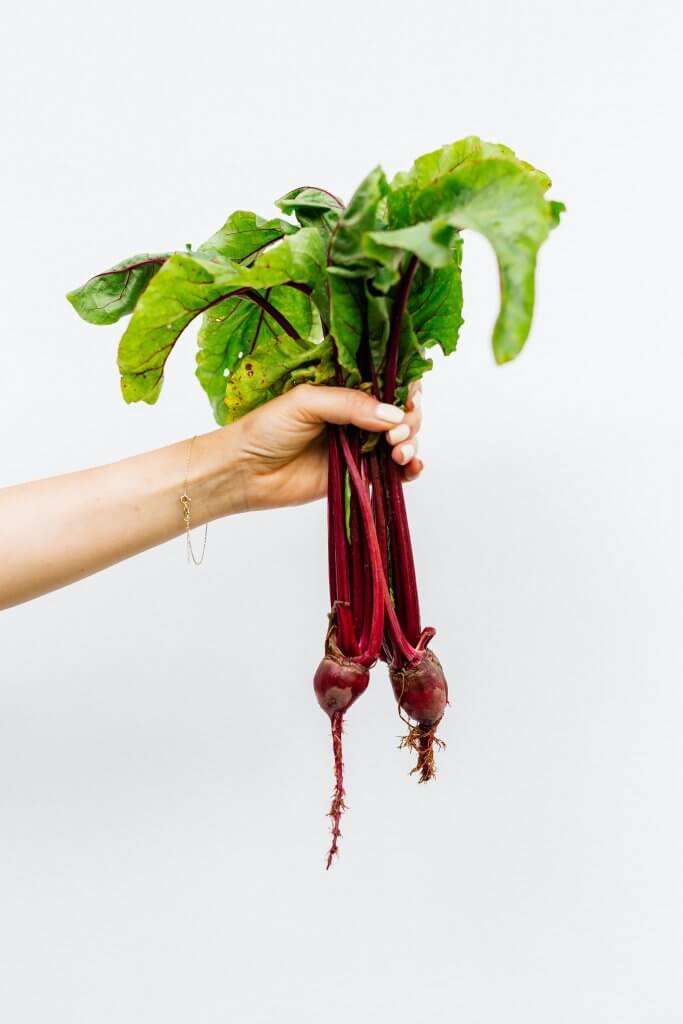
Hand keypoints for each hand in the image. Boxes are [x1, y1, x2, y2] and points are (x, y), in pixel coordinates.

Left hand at [228, 382, 423, 511]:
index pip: (387, 384)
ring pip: (402, 441)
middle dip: (409, 421)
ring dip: (410, 444)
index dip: (405, 390)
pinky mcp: (358, 475)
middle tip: (395, 434)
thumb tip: (393, 416)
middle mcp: (357, 416)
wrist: (245, 472)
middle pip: (401, 413)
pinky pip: (393, 472)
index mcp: (345, 391)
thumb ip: (349, 404)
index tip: (410, 399)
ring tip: (398, 452)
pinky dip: (409, 470)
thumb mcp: (305, 402)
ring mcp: (359, 446)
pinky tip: (411, 468)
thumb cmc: (265, 429)